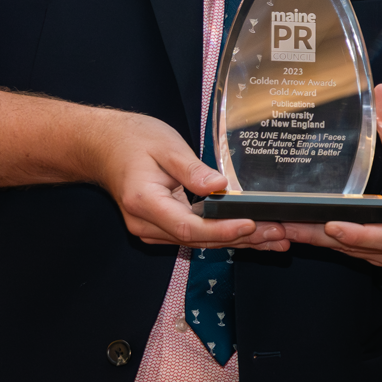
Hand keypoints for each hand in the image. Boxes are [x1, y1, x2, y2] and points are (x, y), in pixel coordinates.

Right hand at [90, 110, 289, 253]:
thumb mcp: (165, 146)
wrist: (103, 146)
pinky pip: (196, 235)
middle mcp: (145, 224)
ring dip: (238, 240)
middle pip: (199, 240)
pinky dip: (224, 234)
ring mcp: (151, 229)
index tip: (251, 224)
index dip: (222, 230)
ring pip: (200, 241)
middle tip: (279, 233)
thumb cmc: (132, 140)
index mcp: (144, 202)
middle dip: (241, 238)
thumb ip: (192, 169)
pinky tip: (252, 234)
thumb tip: (220, 186)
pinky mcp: (162, 227)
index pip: (189, 227)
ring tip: (275, 238)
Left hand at [283, 84, 381, 269]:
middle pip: (364, 246)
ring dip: (322, 242)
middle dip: (323, 237)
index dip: (359, 233)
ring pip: (357, 253)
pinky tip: (305, 232)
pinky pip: (357, 253)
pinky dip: (332, 243)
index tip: (332, 225)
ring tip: (286, 229)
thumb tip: (381, 91)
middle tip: (288, 226)